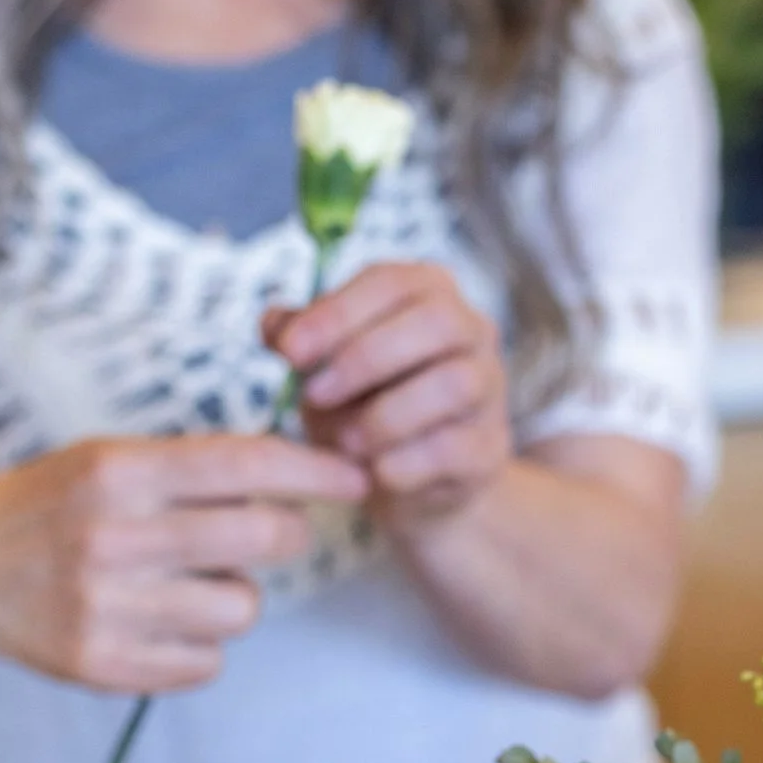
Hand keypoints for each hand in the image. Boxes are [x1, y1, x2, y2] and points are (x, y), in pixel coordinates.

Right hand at [0, 435, 366, 692]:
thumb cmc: (54, 506)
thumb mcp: (109, 460)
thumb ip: (196, 467)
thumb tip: (303, 478)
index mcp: (119, 471)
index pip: (246, 465)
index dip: (315, 473)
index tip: (357, 480)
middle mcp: (113, 536)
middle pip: (262, 539)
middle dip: (287, 535)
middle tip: (274, 533)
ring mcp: (105, 606)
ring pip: (241, 609)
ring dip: (235, 597)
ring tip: (190, 583)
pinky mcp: (100, 665)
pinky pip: (206, 663)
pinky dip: (199, 646)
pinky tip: (159, 621)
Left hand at [264, 262, 512, 523]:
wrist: (411, 480)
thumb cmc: (364, 404)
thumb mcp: (324, 365)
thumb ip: (299, 338)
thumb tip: (273, 323)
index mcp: (428, 293)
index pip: (392, 281)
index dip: (338, 312)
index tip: (289, 351)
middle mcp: (471, 331)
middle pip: (436, 322)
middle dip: (365, 358)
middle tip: (314, 395)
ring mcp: (489, 389)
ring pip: (452, 384)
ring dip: (385, 416)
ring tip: (344, 442)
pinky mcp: (489, 447)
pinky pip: (452, 448)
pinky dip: (403, 463)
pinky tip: (374, 473)